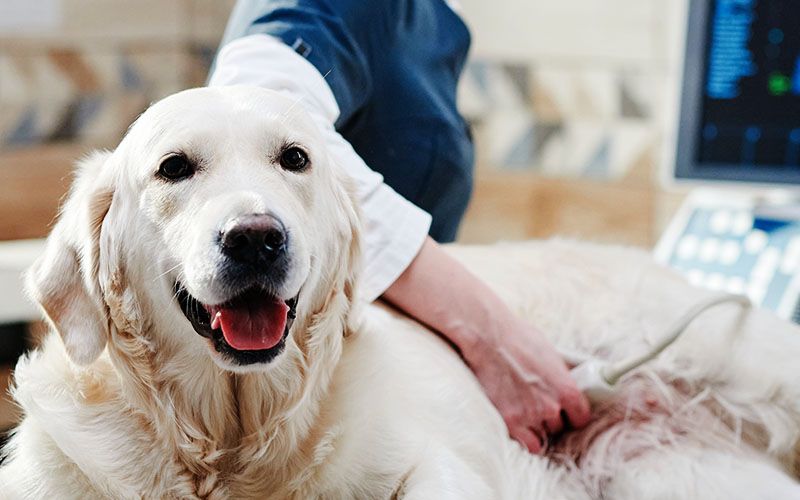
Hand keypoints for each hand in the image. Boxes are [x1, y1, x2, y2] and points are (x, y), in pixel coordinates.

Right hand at [382, 238, 591, 452]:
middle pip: (559, 426)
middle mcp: (552, 406)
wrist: (488, 338)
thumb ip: (561, 376)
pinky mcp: (510, 421)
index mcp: (567, 389)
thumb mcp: (550, 353)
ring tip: (525, 413)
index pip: (581, 418)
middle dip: (550, 418)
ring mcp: (530, 416)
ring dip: (536, 428)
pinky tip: (519, 426)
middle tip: (537, 405)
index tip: (565, 413)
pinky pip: (527, 444)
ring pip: (542, 436)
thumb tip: (568, 383)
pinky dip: (525, 438)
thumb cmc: (518, 338)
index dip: (573, 415)